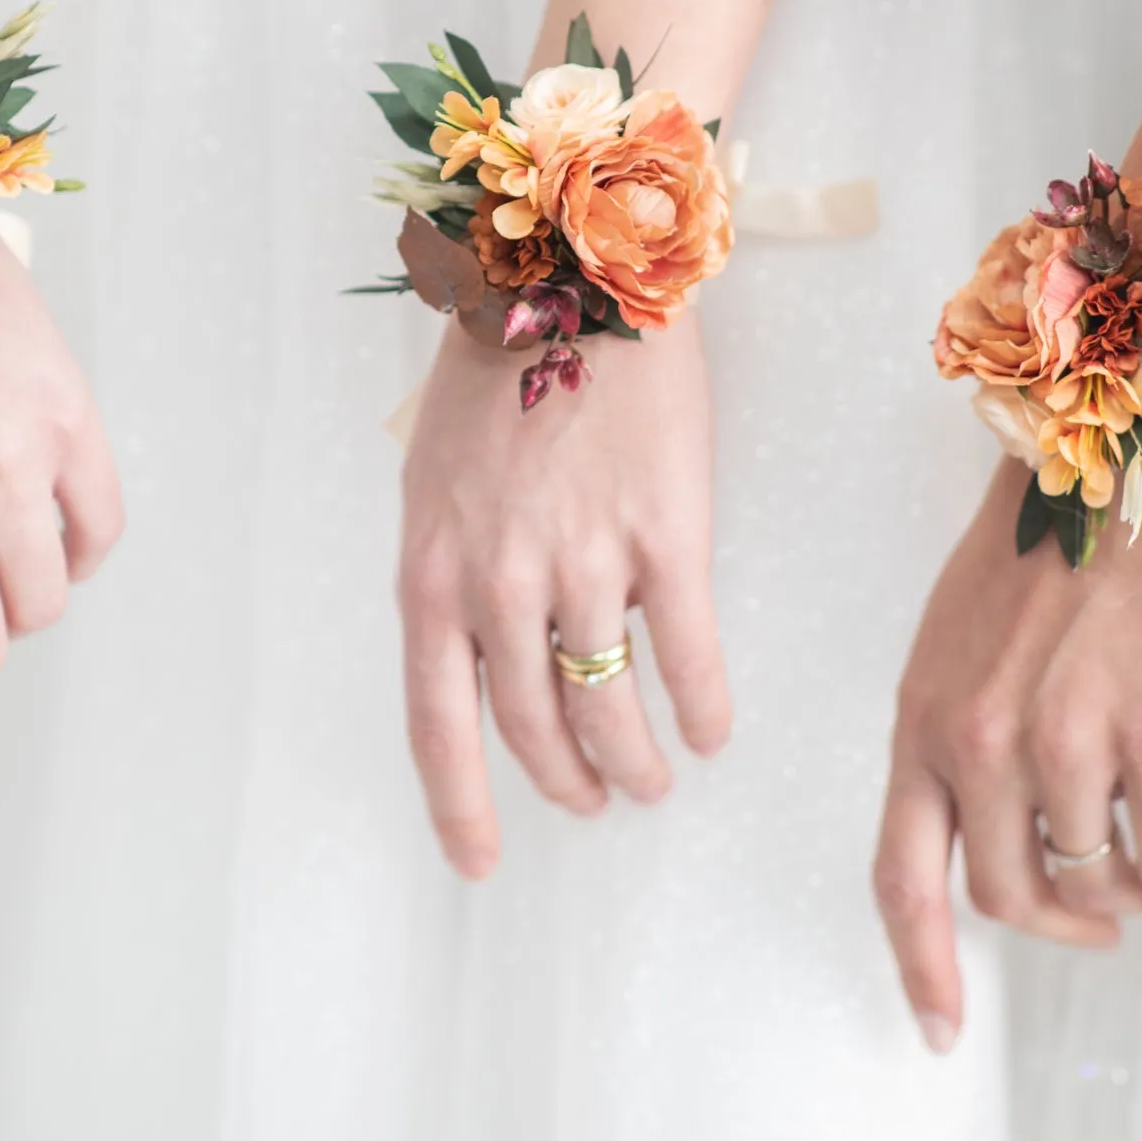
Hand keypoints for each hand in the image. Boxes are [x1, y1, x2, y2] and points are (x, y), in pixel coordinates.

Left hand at [398, 311, 731, 876]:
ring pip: (610, 707)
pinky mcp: (666, 537)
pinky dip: (702, 708)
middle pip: (534, 729)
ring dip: (634, 762)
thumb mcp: (432, 483)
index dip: (462, 806)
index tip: (479, 861)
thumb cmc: (496, 373)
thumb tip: (492, 659)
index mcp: (431, 575)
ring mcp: (585, 563)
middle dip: (565, 781)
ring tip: (651, 779)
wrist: (573, 280)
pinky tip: (710, 731)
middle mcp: (500, 584)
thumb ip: (455, 577)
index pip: (438, 727)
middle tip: (592, 802)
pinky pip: (689, 655)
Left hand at [876, 460, 1141, 1048]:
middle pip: (1007, 899)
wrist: (1125, 451)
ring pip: (1095, 885)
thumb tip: (991, 828)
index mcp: (921, 719)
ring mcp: (1067, 744)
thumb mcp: (957, 637)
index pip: (901, 875)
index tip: (939, 1029)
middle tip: (1098, 915)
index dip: (920, 964)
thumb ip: (959, 731)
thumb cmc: (1047, 535)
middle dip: (1058, 925)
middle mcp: (979, 741)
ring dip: (1128, 893)